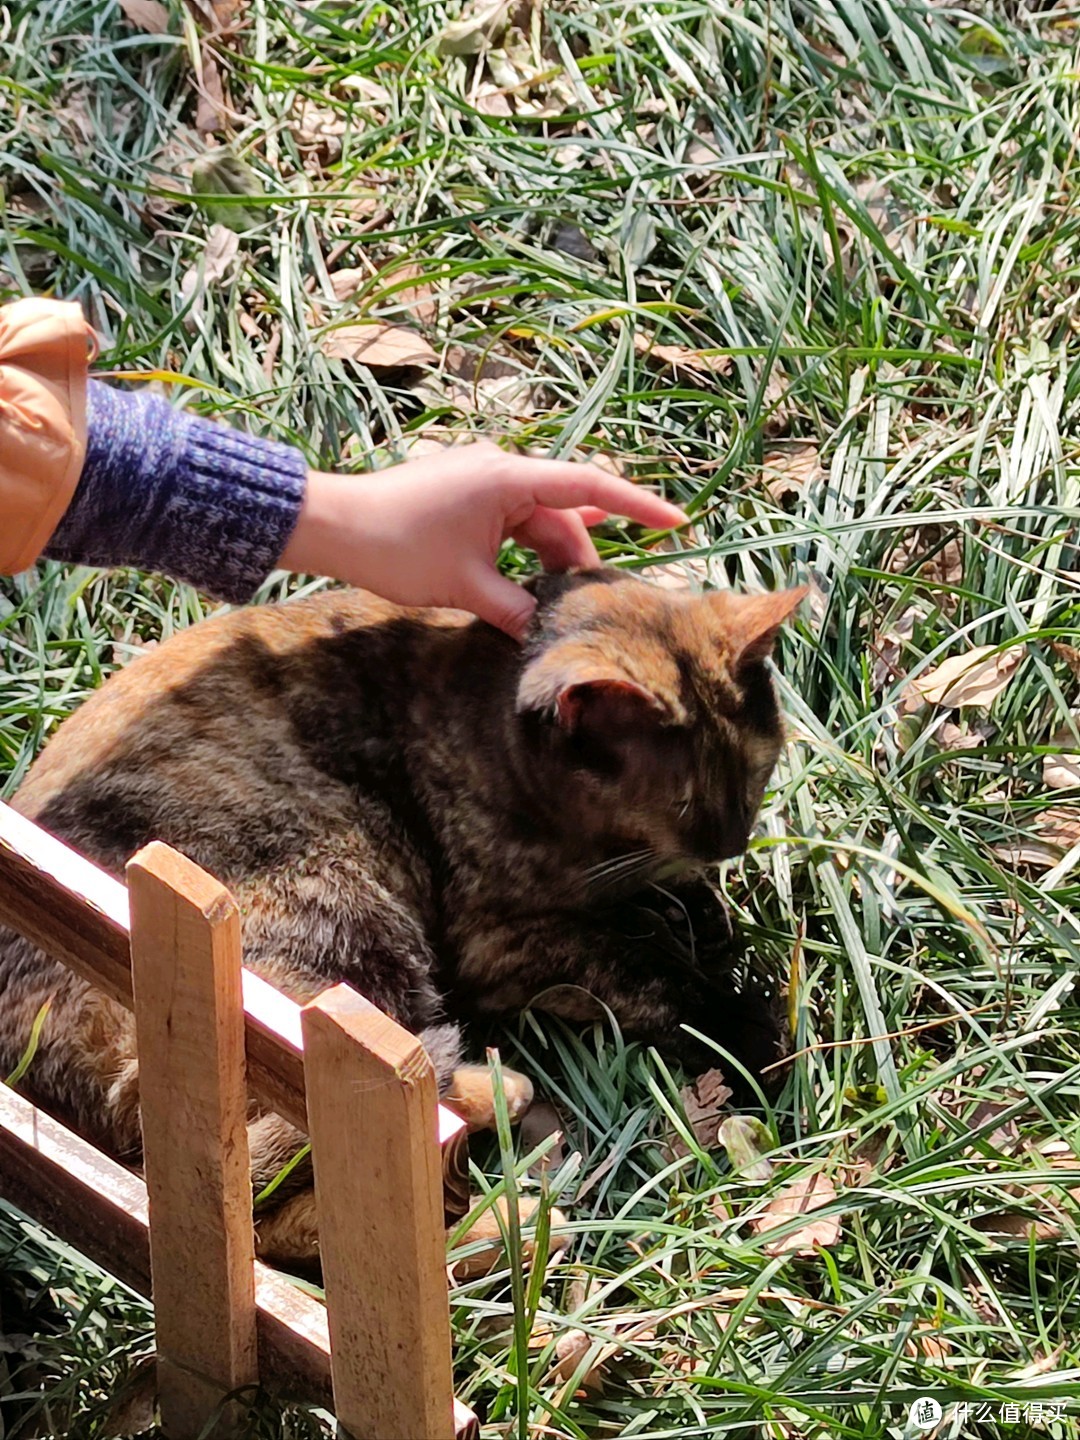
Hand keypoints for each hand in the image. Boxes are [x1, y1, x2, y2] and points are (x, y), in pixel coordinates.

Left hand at [279, 441, 687, 637]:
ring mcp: (481, 478)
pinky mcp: (465, 493)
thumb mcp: (465, 587)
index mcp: (507, 477)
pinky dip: (523, 554)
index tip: (677, 523)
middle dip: (578, 560)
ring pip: (536, 522)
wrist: (331, 526)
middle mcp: (500, 468)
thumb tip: (548, 634)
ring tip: (554, 608)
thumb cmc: (394, 548)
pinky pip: (511, 522)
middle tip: (594, 606)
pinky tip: (524, 589)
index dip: (637, 506)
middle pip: (561, 514)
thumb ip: (515, 609)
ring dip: (547, 563)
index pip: (588, 486)